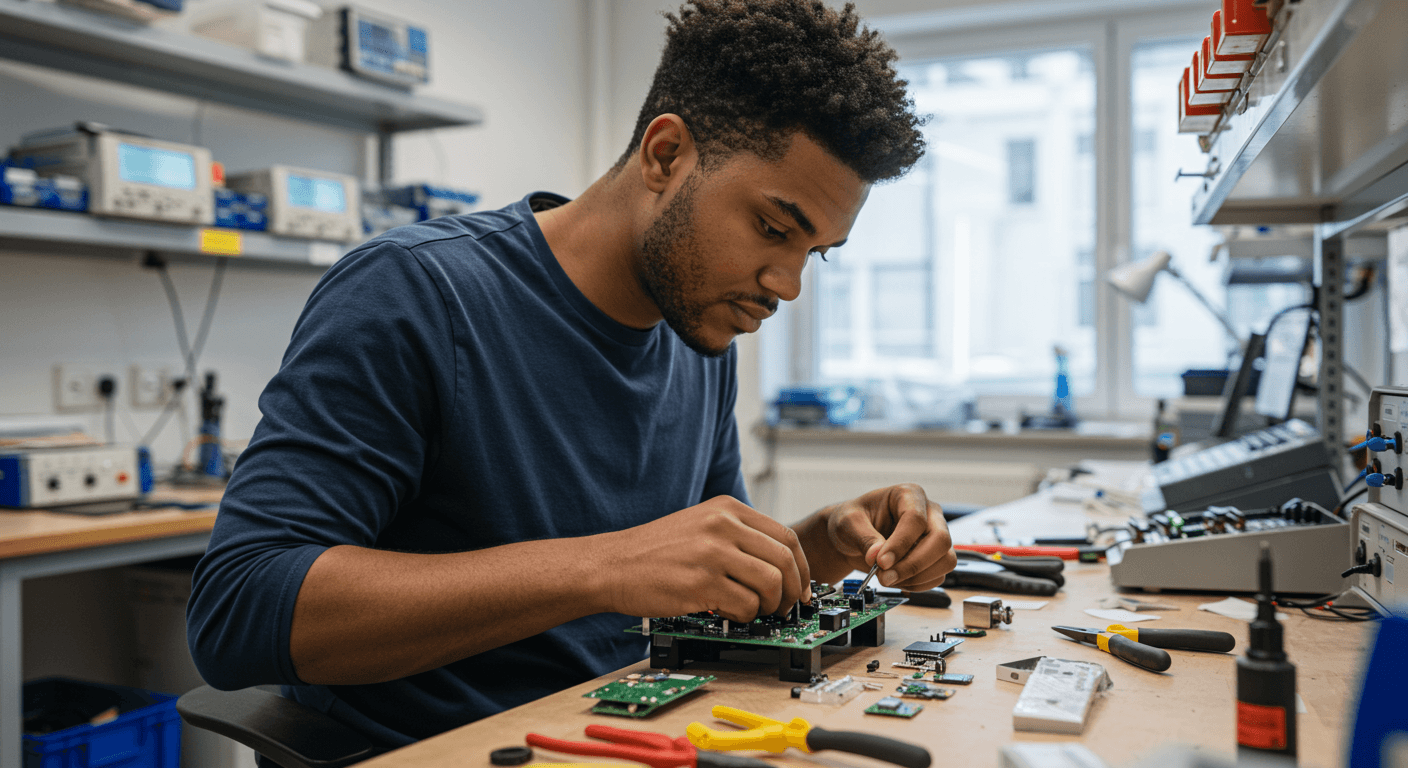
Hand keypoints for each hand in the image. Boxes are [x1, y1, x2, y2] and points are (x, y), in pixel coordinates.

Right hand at [599, 496, 811, 621]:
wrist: (612, 565)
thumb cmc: (655, 552)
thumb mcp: (700, 525)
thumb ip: (737, 535)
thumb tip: (779, 565)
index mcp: (727, 508)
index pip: (785, 536)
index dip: (801, 567)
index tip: (801, 586)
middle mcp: (723, 525)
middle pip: (785, 560)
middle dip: (792, 590)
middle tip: (785, 606)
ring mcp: (712, 553)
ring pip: (771, 583)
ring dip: (770, 605)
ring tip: (756, 611)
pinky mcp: (702, 582)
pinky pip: (746, 604)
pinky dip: (746, 615)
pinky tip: (730, 613)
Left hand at [815, 483, 954, 590]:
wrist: (852, 537)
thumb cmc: (853, 521)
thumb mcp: (849, 523)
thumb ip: (863, 537)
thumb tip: (877, 556)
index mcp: (909, 495)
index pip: (916, 519)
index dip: (900, 544)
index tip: (881, 562)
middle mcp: (929, 514)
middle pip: (941, 540)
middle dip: (912, 565)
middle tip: (885, 577)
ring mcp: (935, 536)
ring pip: (945, 560)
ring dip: (916, 577)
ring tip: (887, 578)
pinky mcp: (935, 557)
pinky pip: (938, 576)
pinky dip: (917, 585)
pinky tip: (896, 580)